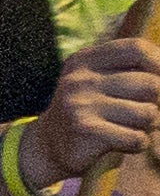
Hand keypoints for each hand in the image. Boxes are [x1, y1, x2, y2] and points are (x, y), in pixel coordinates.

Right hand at [33, 33, 159, 192]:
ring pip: (148, 113)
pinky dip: (138, 144)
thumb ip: (131, 70)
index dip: (158, 63)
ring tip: (131, 127)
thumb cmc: (89, 110)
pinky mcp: (86, 130)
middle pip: (151, 84)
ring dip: (148, 125)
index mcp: (85, 60)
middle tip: (142, 111)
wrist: (48, 146)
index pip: (136, 48)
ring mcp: (81, 104)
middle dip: (157, 103)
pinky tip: (122, 143)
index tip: (158, 79)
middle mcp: (80, 79)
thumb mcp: (99, 82)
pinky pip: (137, 138)